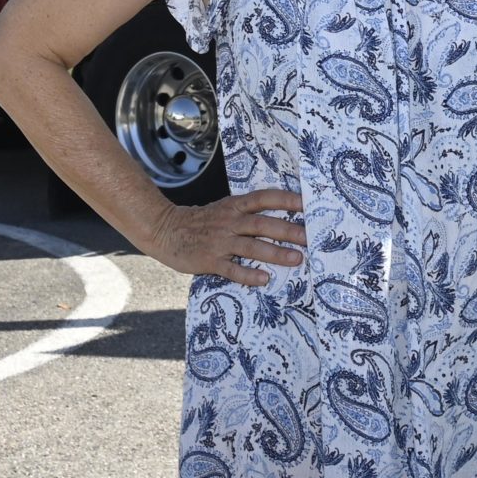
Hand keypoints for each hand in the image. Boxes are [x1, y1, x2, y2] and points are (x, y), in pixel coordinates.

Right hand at [146, 189, 306, 284]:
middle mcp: (230, 221)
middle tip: (311, 238)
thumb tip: (280, 218)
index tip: (307, 203)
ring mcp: (220, 241)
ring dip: (276, 253)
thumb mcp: (224, 209)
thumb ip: (247, 212)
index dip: (286, 200)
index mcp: (234, 206)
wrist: (165, 230)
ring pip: (252, 246)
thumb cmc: (201, 221)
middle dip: (289, 230)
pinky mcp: (211, 260)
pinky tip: (264, 279)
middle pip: (264, 224)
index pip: (264, 198)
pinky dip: (248, 274)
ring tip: (297, 259)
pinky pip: (232, 269)